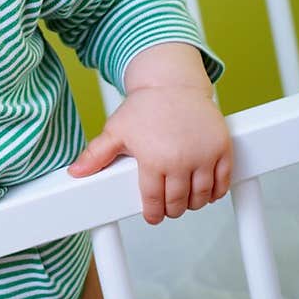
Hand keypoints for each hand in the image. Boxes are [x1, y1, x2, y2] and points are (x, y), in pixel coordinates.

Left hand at [68, 85, 232, 224]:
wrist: (173, 83)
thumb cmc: (145, 107)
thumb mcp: (116, 130)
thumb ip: (97, 154)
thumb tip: (75, 172)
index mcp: (153, 160)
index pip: (154, 202)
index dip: (153, 213)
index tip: (153, 216)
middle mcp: (181, 160)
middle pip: (178, 203)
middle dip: (172, 210)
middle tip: (169, 209)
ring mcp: (204, 155)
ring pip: (201, 196)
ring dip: (193, 203)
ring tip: (186, 201)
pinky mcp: (222, 148)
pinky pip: (223, 182)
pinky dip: (216, 192)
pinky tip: (207, 192)